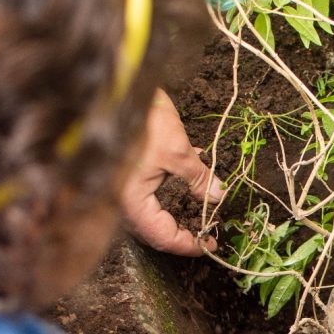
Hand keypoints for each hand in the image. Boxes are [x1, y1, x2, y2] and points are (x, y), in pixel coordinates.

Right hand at [121, 89, 222, 256]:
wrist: (116, 88)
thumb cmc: (141, 119)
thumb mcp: (177, 150)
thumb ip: (198, 178)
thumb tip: (217, 196)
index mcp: (132, 202)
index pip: (162, 238)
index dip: (189, 245)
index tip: (210, 244)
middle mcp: (121, 202)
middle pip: (154, 232)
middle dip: (182, 234)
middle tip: (206, 233)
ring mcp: (120, 189)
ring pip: (151, 215)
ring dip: (175, 215)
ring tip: (200, 212)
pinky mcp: (123, 175)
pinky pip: (147, 196)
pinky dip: (167, 195)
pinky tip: (188, 176)